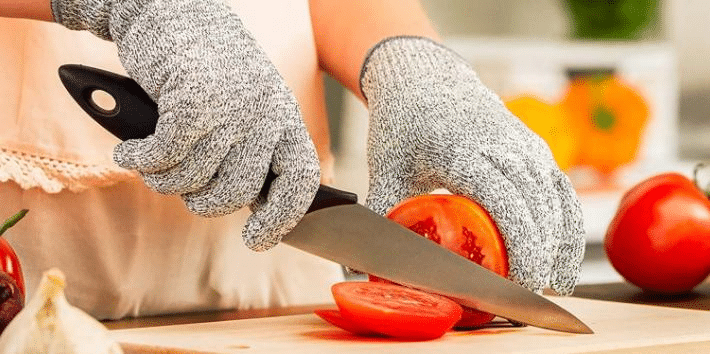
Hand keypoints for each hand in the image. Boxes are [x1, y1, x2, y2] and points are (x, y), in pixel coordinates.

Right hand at [52, 0, 319, 250]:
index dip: (283, 218)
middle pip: (236, 193)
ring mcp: (230, 108)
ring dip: (163, 179)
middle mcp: (264, 113)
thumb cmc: (205, 65)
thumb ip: (251, 146)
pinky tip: (131, 151)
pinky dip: (139, 160)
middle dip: (203, 203)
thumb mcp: (244, 101)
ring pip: (193, 179)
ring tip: (153, 160)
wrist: (172, 8)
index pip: (301, 179)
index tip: (257, 241)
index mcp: (283, 116)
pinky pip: (162, 158)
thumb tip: (249, 205)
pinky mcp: (191, 102)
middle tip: (184, 189)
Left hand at [360, 36, 584, 294]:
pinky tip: (562, 257)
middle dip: (539, 256)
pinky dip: (567, 225)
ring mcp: (523, 143)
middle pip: (536, 208)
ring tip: (551, 283)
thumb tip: (361, 264)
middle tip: (524, 295)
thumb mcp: (385, 169)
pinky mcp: (534, 146)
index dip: (521, 248)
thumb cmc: (403, 127)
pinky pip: (560, 189)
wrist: (424, 78)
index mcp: (464, 153)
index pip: (507, 205)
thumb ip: (381, 216)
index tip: (518, 284)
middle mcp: (502, 145)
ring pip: (556, 200)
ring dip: (559, 244)